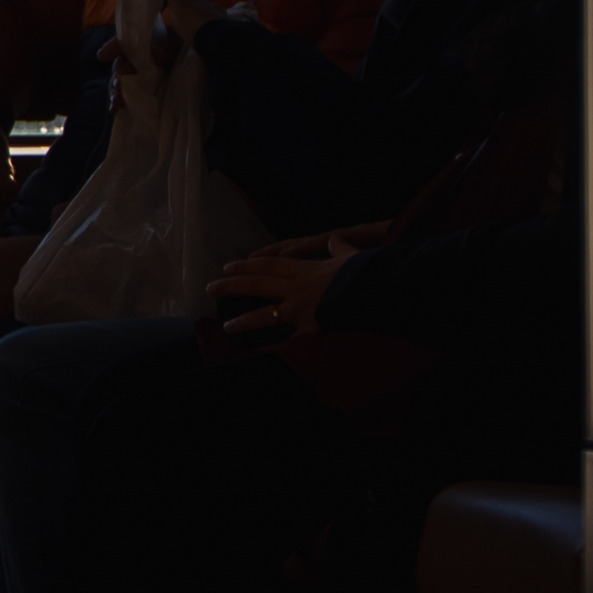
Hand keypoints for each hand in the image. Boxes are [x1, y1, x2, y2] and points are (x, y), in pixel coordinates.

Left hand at [207, 225, 382, 344]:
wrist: (381, 290)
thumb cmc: (369, 272)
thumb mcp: (353, 255)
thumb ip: (339, 249)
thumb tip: (334, 239)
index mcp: (307, 269)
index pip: (270, 265)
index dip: (248, 265)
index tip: (229, 266)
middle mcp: (298, 287)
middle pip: (258, 284)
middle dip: (232, 285)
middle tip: (211, 288)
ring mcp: (302, 307)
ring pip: (266, 313)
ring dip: (244, 320)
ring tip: (227, 326)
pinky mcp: (311, 327)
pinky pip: (288, 339)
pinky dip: (274, 347)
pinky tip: (257, 353)